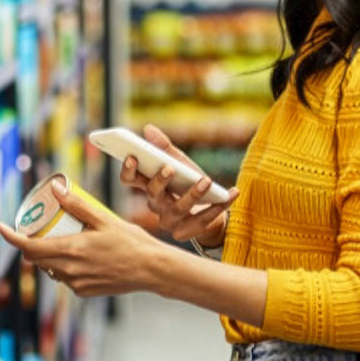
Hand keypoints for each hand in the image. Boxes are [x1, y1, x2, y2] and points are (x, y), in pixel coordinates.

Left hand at [0, 179, 160, 297]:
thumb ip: (76, 205)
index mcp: (70, 251)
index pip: (28, 247)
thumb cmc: (131, 242)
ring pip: (50, 268)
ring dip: (49, 254)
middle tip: (39, 226)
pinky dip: (65, 266)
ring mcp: (75, 284)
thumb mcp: (103, 218)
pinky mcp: (84, 291)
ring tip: (63, 238)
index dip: (10, 237)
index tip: (0, 226)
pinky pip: (65, 277)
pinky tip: (80, 255)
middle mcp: (68, 271)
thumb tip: (55, 188)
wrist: (151, 270)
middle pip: (35, 258)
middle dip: (31, 243)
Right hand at [117, 124, 236, 245]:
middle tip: (169, 168)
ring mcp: (170, 222)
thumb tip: (148, 128)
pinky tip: (232, 192)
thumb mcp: (179, 164)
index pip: (130, 180)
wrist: (209, 212)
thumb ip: (164, 148)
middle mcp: (156, 206)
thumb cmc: (188, 184)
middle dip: (159, 181)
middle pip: (152, 195)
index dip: (128, 171)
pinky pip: (203, 219)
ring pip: (178, 209)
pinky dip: (219, 206)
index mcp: (149, 187)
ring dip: (193, 194)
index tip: (132, 157)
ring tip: (206, 179)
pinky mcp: (187, 232)